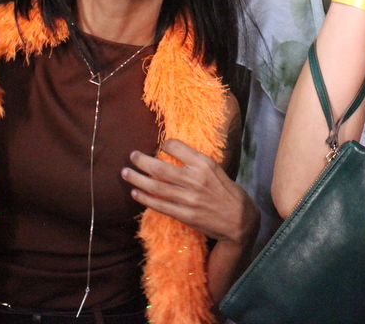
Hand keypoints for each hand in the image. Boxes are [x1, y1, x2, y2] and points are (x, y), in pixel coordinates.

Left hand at [123, 139, 258, 244]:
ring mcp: (189, 199)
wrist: (239, 220)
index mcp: (204, 164)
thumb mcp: (216, 170)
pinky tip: (135, 193)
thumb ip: (196, 163)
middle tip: (132, 155)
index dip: (165, 144)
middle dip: (142, 161)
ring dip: (137, 179)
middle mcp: (195, 179)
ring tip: (125, 173)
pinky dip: (145, 199)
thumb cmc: (228, 192)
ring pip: (156, 187)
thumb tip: (172, 154)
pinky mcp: (185, 215)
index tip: (160, 146)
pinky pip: (160, 205)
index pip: (177, 147)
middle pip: (160, 168)